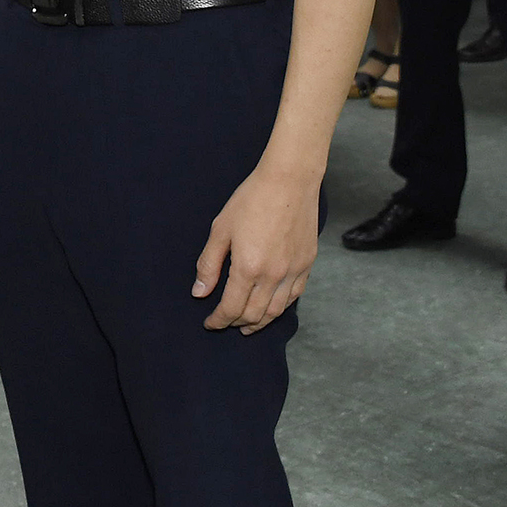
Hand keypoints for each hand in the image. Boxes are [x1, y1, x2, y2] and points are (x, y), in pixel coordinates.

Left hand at [193, 165, 319, 333]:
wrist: (289, 181)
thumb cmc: (251, 200)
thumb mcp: (221, 229)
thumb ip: (209, 264)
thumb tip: (199, 293)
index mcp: (248, 268)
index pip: (231, 308)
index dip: (218, 320)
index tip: (209, 323)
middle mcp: (273, 276)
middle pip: (254, 315)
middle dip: (236, 323)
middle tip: (225, 323)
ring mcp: (293, 272)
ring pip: (276, 311)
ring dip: (260, 322)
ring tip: (247, 325)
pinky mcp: (307, 264)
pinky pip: (294, 297)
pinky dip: (280, 308)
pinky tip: (271, 307)